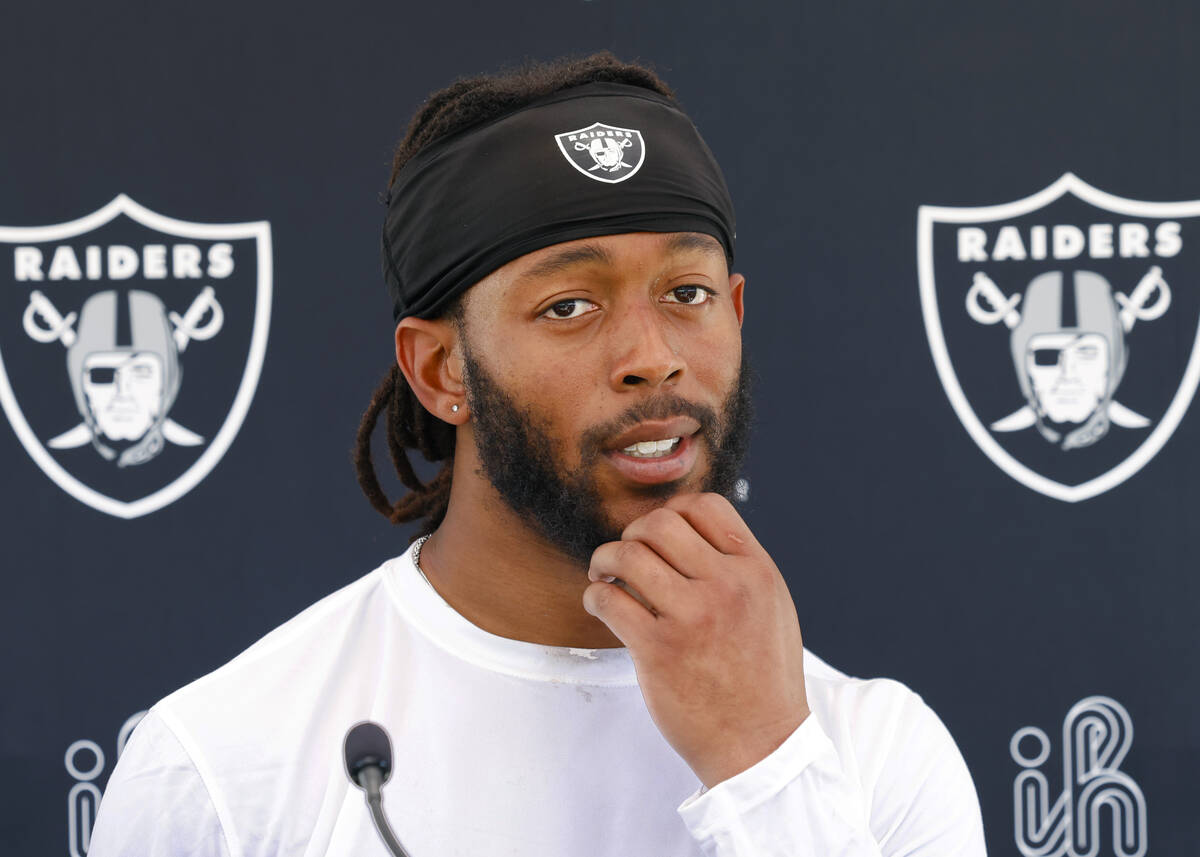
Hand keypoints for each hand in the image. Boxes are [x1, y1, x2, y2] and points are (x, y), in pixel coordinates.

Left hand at [582, 492, 809, 788]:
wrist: (761, 745)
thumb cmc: (763, 678)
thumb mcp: (771, 608)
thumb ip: (738, 567)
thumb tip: (691, 532)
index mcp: (757, 571)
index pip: (706, 506)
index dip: (673, 512)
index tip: (658, 537)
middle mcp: (727, 587)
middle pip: (660, 524)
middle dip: (633, 535)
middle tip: (625, 559)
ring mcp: (692, 617)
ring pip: (627, 556)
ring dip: (604, 561)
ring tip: (605, 577)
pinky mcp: (658, 650)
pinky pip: (608, 600)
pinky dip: (595, 597)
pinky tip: (603, 607)